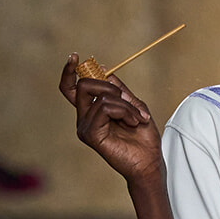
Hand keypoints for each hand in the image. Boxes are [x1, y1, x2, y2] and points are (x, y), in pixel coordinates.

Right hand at [59, 54, 161, 186]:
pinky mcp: (90, 135)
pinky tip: (133, 122)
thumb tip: (102, 69)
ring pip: (100, 97)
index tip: (75, 56)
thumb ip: (118, 90)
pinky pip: (104, 108)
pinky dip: (124, 111)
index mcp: (91, 111)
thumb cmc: (142, 138)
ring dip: (125, 104)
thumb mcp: (133, 105)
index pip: (71, 88)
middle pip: (83, 85)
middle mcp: (84, 119)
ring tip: (136, 118)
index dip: (69, 71)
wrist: (149, 162)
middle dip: (109, 86)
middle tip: (127, 100)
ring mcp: (85, 127)